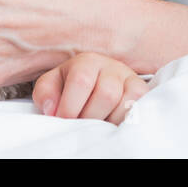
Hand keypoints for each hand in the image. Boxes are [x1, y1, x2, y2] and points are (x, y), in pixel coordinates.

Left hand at [32, 52, 150, 124]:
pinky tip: (111, 124)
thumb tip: (52, 109)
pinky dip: (124, 121)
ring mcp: (129, 78)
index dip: (71, 106)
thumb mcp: (52, 86)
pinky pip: (139, 109)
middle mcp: (111, 66)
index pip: (82, 81)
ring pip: (124, 104)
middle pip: (106, 94)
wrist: (96, 81)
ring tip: (96, 124)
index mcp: (86, 61)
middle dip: (90, 117)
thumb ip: (45, 94)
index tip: (64, 120)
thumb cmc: (70, 86)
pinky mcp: (142, 92)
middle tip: (81, 125)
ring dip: (107, 121)